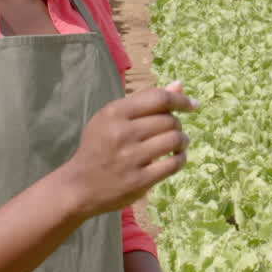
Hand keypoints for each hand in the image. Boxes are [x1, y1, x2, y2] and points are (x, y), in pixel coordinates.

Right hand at [58, 81, 195, 218]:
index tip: (193, 105)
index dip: (181, 100)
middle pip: (169, 120)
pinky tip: (176, 158)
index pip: (159, 98)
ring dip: (182, 141)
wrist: (79, 186)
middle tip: (173, 131)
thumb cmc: (99, 146)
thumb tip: (179, 85)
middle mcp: (121, 133)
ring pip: (174, 140)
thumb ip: (146, 101)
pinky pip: (173, 164)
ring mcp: (130, 158)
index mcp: (114, 113)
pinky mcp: (138, 181)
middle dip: (177, 124)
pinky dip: (180, 159)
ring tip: (178, 144)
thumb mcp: (113, 118)